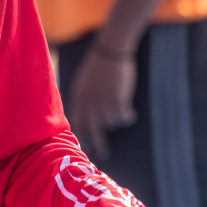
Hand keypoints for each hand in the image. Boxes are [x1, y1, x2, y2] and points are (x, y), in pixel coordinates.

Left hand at [66, 44, 136, 160]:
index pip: (77, 125)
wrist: (110, 52)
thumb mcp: (83, 84)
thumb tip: (85, 121)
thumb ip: (83, 102)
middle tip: (103, 154)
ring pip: (110, 123)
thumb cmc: (97, 68)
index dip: (82, 138)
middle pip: (92, 131)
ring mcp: (103, 103)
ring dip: (115, 120)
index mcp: (78, 99)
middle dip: (98, 144)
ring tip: (119, 112)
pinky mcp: (118, 100)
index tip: (86, 148)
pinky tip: (129, 112)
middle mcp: (88, 104)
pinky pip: (123, 117)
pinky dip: (127, 116)